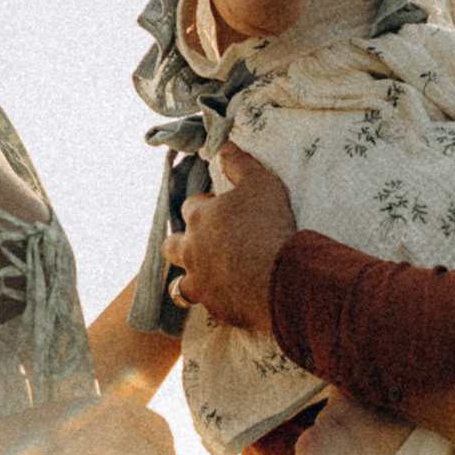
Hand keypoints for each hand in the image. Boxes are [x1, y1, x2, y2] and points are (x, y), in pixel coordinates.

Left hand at [169, 145, 297, 332]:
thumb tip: (223, 145)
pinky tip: (229, 300)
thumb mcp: (260, 182)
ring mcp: (201, 284)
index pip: (191, 206)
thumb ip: (239, 163)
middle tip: (205, 242)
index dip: (205, 205)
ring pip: (179, 286)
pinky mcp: (216, 309)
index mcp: (200, 218)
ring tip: (205, 277)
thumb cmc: (269, 225)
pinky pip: (208, 308)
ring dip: (189, 279)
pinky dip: (216, 303)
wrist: (281, 277)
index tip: (222, 206)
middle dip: (181, 243)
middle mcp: (192, 252)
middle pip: (172, 246)